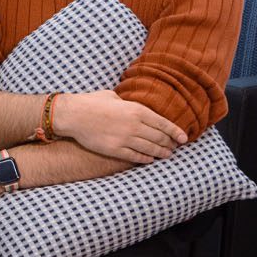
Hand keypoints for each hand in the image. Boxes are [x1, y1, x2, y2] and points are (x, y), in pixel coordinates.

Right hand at [52, 90, 185, 162]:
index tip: (183, 138)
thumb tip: (132, 107)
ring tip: (166, 154)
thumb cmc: (91, 102)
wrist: (73, 115)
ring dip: (160, 152)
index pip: (164, 124)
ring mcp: (125, 139)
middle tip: (173, 147)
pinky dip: (145, 158)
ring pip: (150, 148)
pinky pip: (135, 156)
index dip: (176, 132)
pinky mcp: (114, 149)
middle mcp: (134, 125)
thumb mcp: (114, 97)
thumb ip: (127, 104)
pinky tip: (150, 159)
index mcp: (136, 110)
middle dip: (169, 143)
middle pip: (159, 137)